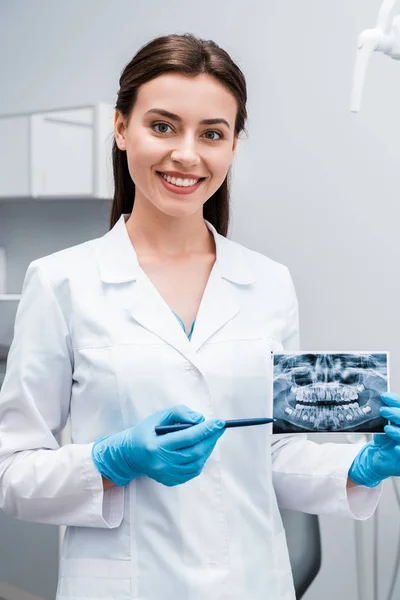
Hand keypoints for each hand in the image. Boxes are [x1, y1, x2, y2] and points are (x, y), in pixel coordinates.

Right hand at [92, 405, 225, 486]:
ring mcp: (166, 474)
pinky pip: (192, 472)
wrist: (130, 454)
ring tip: (211, 437)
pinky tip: (201, 449)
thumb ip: (179, 413)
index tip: (219, 422)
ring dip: (207, 449)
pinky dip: (201, 459)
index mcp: (155, 446)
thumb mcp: (158, 416)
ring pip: (196, 463)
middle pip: (194, 452)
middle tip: (219, 428)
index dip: (205, 430)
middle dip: (210, 439)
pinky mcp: (170, 481)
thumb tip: (200, 419)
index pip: (186, 438)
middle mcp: (161, 463)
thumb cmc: (145, 432)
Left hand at [348, 393, 399, 486]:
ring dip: (398, 432)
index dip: (397, 401)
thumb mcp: (384, 424)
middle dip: (397, 414)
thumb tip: (382, 399)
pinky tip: (396, 448)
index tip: (385, 397)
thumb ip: (386, 414)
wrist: (378, 457)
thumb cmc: (384, 439)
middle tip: (383, 410)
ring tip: (387, 429)